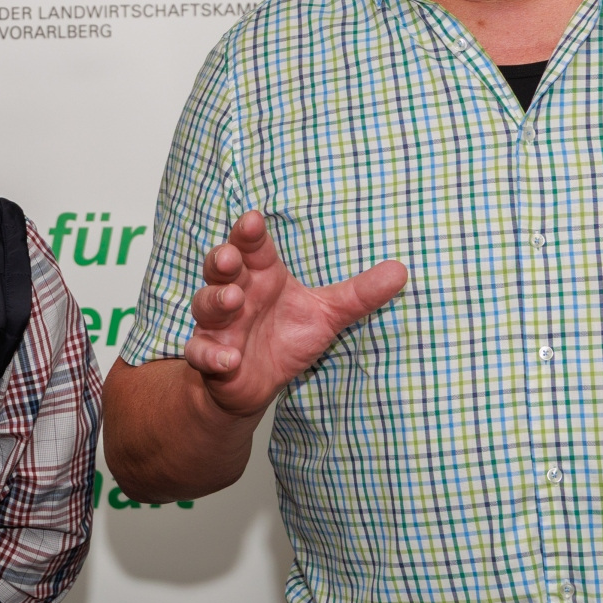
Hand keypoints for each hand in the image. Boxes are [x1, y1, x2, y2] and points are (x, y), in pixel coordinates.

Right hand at [184, 210, 407, 417]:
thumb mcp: (327, 315)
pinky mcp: (210, 356)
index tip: (254, 220)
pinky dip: (211, 355)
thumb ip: (359, 294)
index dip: (249, 234)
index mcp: (262, 275)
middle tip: (231, 257)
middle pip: (220, 268)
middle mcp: (235, 293)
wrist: (256, 383)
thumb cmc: (287, 337)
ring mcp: (218, 325)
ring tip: (234, 302)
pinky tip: (228, 359)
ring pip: (206, 305)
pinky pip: (201, 353)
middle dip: (222, 260)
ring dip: (216, 301)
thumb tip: (401, 270)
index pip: (252, 247)